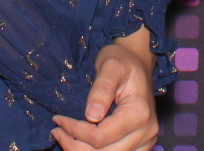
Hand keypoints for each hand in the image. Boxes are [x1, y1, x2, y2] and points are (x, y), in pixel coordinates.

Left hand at [50, 27, 158, 150]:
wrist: (137, 61)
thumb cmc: (122, 61)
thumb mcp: (110, 66)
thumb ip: (101, 89)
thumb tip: (91, 116)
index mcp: (140, 113)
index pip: (101, 136)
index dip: (75, 131)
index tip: (58, 119)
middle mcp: (147, 133)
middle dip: (75, 145)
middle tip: (56, 130)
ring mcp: (146, 142)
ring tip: (64, 138)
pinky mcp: (140, 145)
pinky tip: (79, 143)